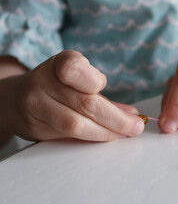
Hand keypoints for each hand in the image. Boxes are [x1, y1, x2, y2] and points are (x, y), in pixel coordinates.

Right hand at [0, 50, 143, 140]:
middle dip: (117, 119)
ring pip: (76, 124)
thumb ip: (104, 97)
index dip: (94, 81)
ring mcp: (37, 107)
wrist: (14, 100)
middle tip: (135, 126)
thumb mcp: (78, 80)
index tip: (105, 87)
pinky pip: (68, 137)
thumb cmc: (56, 86)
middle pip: (85, 103)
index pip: (74, 69)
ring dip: (106, 132)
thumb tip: (132, 115)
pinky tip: (104, 137)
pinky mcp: (35, 128)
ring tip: (124, 134)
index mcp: (58, 65)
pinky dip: (91, 138)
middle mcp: (44, 83)